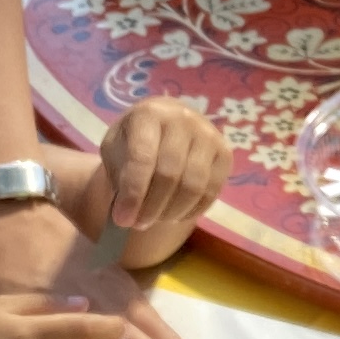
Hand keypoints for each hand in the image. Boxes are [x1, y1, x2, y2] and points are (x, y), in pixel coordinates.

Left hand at [89, 97, 231, 263]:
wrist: (164, 125)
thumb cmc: (134, 140)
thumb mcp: (114, 149)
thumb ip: (118, 175)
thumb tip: (127, 210)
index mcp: (149, 114)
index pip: (143, 158)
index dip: (133, 193)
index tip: (121, 220)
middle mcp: (183, 119)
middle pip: (170, 174)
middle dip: (151, 207)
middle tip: (137, 224)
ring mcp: (209, 134)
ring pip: (194, 186)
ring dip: (172, 212)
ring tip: (156, 219)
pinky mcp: (225, 153)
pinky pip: (212, 191)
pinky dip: (192, 211)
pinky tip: (175, 215)